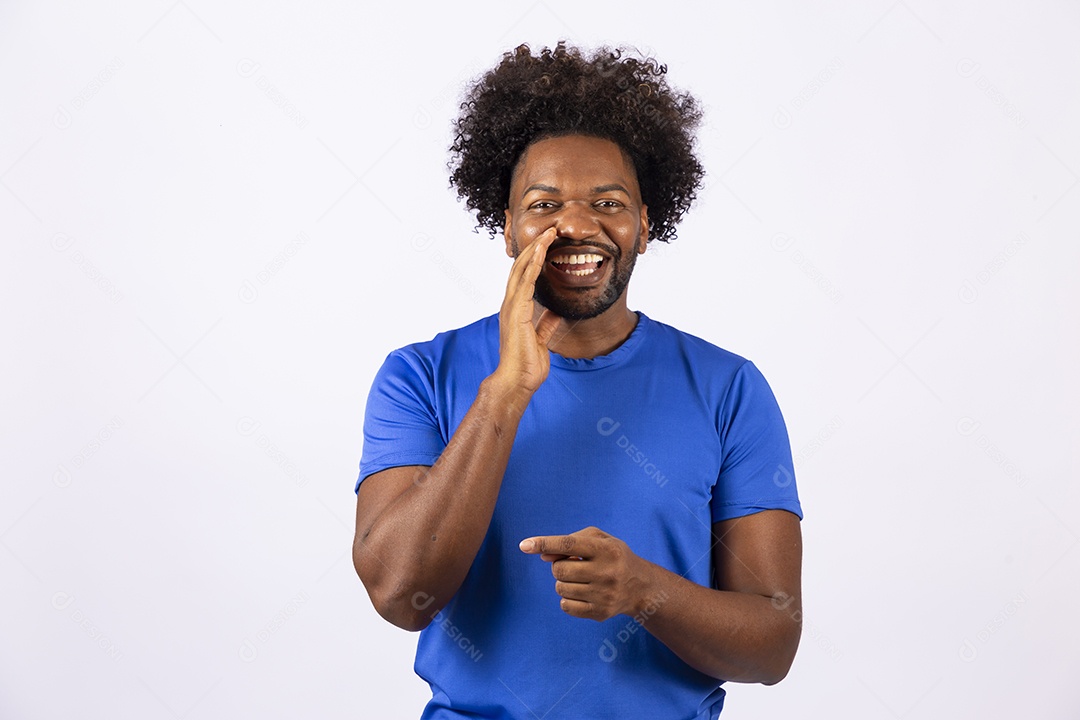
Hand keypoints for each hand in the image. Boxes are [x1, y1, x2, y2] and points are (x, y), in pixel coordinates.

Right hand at [490, 226, 561, 396]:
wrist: (517, 381)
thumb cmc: (527, 364)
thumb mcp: (542, 338)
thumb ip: (546, 323)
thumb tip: (554, 312)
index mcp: (515, 310)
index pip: (523, 277)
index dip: (534, 259)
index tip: (547, 244)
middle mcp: (510, 304)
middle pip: (519, 267)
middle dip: (534, 247)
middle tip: (549, 231)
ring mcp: (511, 307)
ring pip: (521, 270)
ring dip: (535, 250)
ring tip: (548, 234)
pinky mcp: (516, 313)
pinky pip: (525, 283)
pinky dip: (533, 265)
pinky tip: (542, 252)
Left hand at [519, 527, 653, 621]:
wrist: (639, 586)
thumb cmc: (611, 556)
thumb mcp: (597, 539)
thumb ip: (569, 541)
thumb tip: (543, 556)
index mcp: (606, 549)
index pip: (568, 544)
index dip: (544, 543)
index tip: (524, 545)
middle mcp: (607, 572)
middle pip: (559, 570)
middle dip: (558, 566)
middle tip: (572, 565)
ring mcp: (604, 595)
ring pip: (561, 588)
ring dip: (563, 582)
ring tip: (580, 579)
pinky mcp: (600, 613)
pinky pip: (566, 606)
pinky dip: (567, 598)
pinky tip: (581, 593)